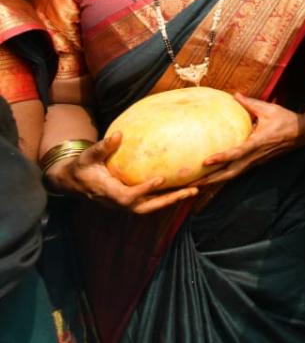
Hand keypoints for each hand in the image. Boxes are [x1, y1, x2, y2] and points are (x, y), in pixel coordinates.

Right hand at [45, 133, 198, 213]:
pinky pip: (150, 203)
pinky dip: (166, 199)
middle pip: (145, 208)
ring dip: (171, 200)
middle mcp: (117, 202)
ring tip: (193, 190)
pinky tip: (183, 190)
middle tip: (191, 191)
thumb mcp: (88, 156)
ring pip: (150, 207)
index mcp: (106, 191)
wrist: (73, 182)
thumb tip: (119, 135)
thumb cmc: (81, 166)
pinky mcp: (129, 202)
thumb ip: (103, 147)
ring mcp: (124, 204)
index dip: (143, 190)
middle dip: (168, 201)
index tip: (161, 180)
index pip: (127, 196)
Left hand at [191, 94, 304, 185]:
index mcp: (258, 142)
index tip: (206, 162)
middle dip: (212, 179)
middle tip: (194, 184)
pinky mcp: (257, 161)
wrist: (303, 132)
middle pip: (232, 172)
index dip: (222, 158)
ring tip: (199, 184)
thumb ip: (249, 103)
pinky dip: (225, 176)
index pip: (237, 153)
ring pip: (234, 175)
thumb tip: (234, 95)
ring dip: (217, 181)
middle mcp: (256, 155)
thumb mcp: (268, 109)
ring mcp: (257, 160)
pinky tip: (215, 177)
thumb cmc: (286, 120)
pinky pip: (239, 171)